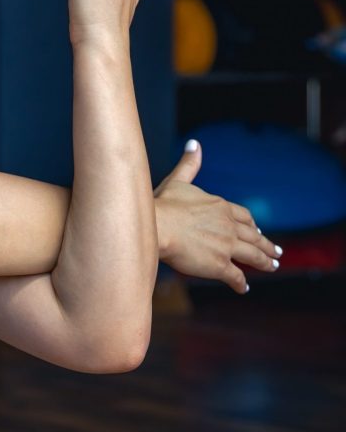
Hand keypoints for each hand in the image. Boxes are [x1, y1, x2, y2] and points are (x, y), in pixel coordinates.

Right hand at [154, 141, 283, 294]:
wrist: (155, 226)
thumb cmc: (162, 204)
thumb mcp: (177, 181)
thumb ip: (189, 165)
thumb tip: (194, 143)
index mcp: (220, 206)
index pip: (244, 217)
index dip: (252, 225)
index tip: (257, 230)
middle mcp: (228, 225)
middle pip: (254, 236)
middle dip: (266, 244)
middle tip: (276, 251)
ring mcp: (226, 246)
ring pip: (252, 256)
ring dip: (264, 262)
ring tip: (272, 266)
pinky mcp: (219, 265)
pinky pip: (236, 276)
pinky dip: (241, 283)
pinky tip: (243, 288)